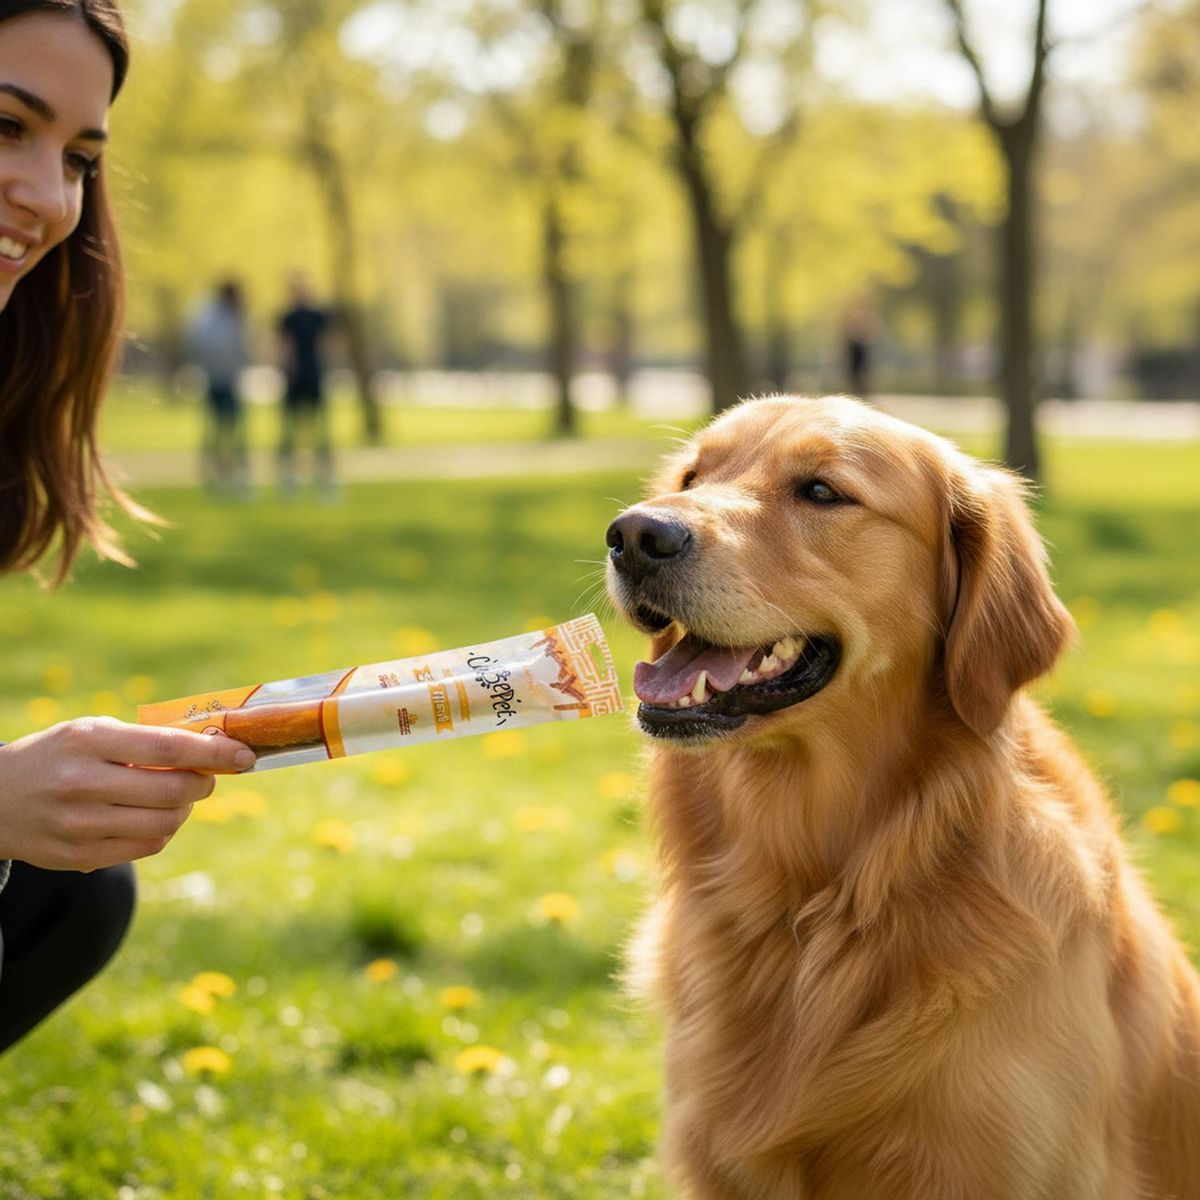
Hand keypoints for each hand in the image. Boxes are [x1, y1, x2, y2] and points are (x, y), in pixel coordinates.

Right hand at [0, 717, 254, 871]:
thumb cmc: (58, 755)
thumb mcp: (93, 731)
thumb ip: (146, 739)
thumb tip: (212, 748)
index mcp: (90, 742)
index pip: (168, 749)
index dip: (214, 754)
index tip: (244, 755)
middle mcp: (83, 783)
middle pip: (173, 791)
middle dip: (203, 783)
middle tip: (206, 776)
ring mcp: (80, 825)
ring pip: (165, 825)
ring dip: (185, 810)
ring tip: (177, 796)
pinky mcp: (80, 856)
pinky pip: (146, 848)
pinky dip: (163, 832)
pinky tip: (153, 817)